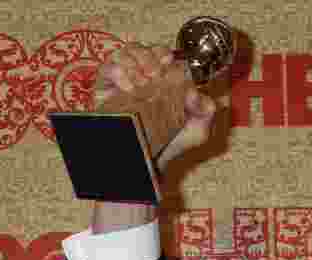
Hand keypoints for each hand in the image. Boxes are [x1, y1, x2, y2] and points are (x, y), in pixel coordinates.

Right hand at [97, 43, 216, 172]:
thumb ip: (205, 109)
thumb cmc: (174, 142)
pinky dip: (118, 72)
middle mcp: (143, 76)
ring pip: (123, 54)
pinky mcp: (106, 90)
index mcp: (164, 79)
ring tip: (142, 83)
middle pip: (141, 49)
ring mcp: (123, 81)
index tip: (168, 61)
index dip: (163, 53)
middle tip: (154, 73)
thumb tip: (193, 91)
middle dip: (148, 56)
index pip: (161, 53)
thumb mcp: (198, 128)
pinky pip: (107, 69)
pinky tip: (128, 88)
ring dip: (134, 63)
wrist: (150, 160)